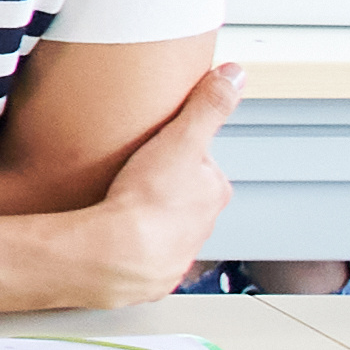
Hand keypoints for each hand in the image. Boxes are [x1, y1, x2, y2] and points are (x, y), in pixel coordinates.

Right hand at [48, 66, 243, 306]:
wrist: (116, 255)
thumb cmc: (149, 202)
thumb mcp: (181, 138)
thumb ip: (208, 105)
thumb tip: (234, 75)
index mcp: (213, 192)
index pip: (203, 164)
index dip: (178, 153)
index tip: (159, 149)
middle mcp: (202, 226)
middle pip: (186, 197)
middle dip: (165, 188)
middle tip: (136, 176)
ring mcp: (178, 253)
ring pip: (167, 227)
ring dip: (149, 218)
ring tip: (121, 204)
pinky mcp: (152, 274)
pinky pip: (145, 254)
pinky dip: (132, 245)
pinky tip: (116, 233)